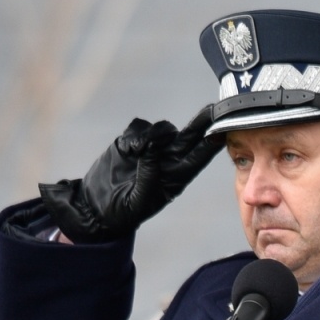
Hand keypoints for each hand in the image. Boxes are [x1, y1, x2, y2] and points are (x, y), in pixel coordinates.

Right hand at [39, 105, 223, 242]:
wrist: (96, 207)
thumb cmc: (122, 211)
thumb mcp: (137, 200)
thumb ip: (147, 174)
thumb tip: (152, 146)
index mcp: (176, 179)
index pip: (198, 158)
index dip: (211, 144)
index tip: (224, 129)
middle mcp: (168, 161)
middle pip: (190, 138)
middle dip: (201, 123)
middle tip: (213, 108)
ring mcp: (151, 150)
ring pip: (162, 129)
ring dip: (152, 135)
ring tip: (135, 153)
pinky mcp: (131, 142)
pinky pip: (139, 128)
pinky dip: (133, 136)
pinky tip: (126, 150)